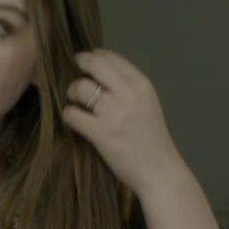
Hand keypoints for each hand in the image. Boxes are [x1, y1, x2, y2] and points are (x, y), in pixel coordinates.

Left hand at [59, 50, 186, 196]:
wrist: (159, 171)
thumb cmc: (153, 139)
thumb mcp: (148, 104)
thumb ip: (128, 88)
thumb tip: (99, 73)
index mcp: (142, 84)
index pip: (111, 57)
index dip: (93, 57)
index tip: (87, 64)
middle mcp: (127, 94)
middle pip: (94, 64)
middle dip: (80, 67)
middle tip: (77, 78)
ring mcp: (112, 113)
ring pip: (80, 87)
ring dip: (73, 94)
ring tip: (77, 104)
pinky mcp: (100, 133)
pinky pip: (72, 114)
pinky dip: (69, 115)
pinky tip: (75, 121)